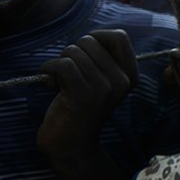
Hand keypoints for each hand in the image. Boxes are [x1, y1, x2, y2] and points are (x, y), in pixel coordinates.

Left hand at [35, 30, 139, 161]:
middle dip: (71, 51)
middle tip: (67, 72)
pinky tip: (49, 82)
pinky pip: (63, 65)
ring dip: (58, 62)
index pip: (119, 36)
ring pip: (74, 51)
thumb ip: (102, 59)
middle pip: (90, 41)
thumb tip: (90, 36)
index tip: (83, 52)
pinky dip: (49, 69)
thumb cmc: (79, 107)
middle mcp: (122, 81)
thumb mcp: (100, 81)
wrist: (71, 144)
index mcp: (130, 75)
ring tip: (59, 80)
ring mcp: (105, 88)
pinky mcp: (84, 95)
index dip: (96, 36)